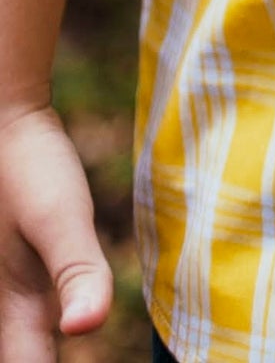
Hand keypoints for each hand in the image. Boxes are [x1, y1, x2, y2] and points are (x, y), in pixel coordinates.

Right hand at [0, 107, 111, 361]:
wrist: (6, 117)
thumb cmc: (31, 168)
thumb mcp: (61, 215)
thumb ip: (77, 271)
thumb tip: (86, 329)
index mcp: (13, 305)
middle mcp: (3, 300)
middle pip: (21, 352)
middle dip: (38, 357)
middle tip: (67, 350)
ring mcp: (5, 281)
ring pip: (19, 332)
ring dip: (37, 345)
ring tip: (62, 338)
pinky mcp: (12, 264)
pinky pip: (23, 310)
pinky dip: (36, 327)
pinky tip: (61, 319)